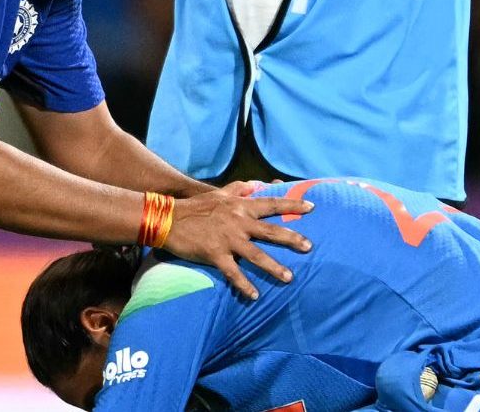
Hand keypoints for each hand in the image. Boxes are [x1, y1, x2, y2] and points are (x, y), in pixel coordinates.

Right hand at [162, 181, 312, 299]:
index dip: (292, 206)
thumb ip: (238, 189)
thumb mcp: (217, 193)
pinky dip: (245, 285)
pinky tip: (255, 296)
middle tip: (309, 247)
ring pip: (257, 254)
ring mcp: (228, 239)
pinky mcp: (216, 254)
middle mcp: (238, 222)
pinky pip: (234, 272)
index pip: (272, 204)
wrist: (168, 219)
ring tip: (289, 278)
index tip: (311, 208)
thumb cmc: (194, 207)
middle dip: (292, 239)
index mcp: (240, 207)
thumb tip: (255, 184)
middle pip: (271, 231)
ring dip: (274, 267)